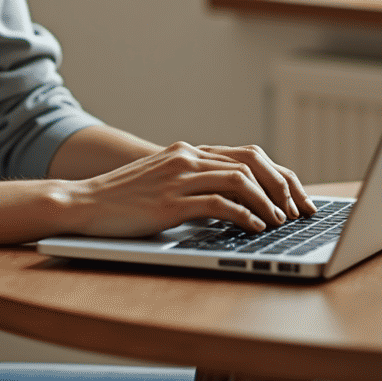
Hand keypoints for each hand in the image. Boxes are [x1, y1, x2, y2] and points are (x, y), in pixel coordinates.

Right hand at [59, 142, 314, 238]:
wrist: (83, 202)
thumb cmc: (124, 200)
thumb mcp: (164, 183)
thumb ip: (195, 184)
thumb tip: (235, 204)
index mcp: (189, 151)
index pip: (248, 155)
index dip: (279, 176)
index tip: (297, 198)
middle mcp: (187, 158)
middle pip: (252, 163)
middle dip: (282, 187)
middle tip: (298, 212)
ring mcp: (178, 178)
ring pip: (240, 181)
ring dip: (267, 203)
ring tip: (280, 223)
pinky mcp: (169, 202)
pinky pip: (218, 204)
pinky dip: (243, 216)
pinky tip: (255, 229)